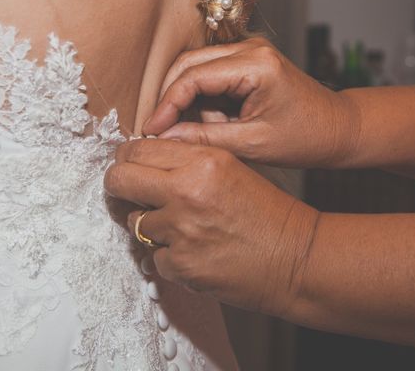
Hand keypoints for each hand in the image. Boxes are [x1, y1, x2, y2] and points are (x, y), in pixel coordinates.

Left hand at [104, 138, 318, 315]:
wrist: (295, 258)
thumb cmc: (267, 211)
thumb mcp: (231, 167)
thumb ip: (187, 159)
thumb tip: (143, 158)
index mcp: (202, 161)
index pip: (137, 149)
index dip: (127, 156)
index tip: (129, 163)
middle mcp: (186, 192)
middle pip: (119, 180)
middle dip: (119, 184)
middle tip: (129, 189)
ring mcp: (180, 231)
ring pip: (135, 221)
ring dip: (150, 223)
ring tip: (182, 226)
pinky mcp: (180, 265)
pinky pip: (154, 254)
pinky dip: (169, 253)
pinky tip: (195, 250)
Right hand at [143, 37, 360, 167]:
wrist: (338, 129)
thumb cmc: (305, 138)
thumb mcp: (252, 144)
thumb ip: (204, 138)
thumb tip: (164, 137)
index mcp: (255, 64)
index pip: (193, 76)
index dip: (166, 104)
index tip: (152, 130)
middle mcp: (250, 48)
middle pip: (188, 64)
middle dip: (171, 98)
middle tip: (160, 130)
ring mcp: (249, 50)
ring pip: (196, 67)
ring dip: (187, 99)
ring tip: (197, 130)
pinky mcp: (247, 59)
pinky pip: (210, 73)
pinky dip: (202, 97)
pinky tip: (210, 121)